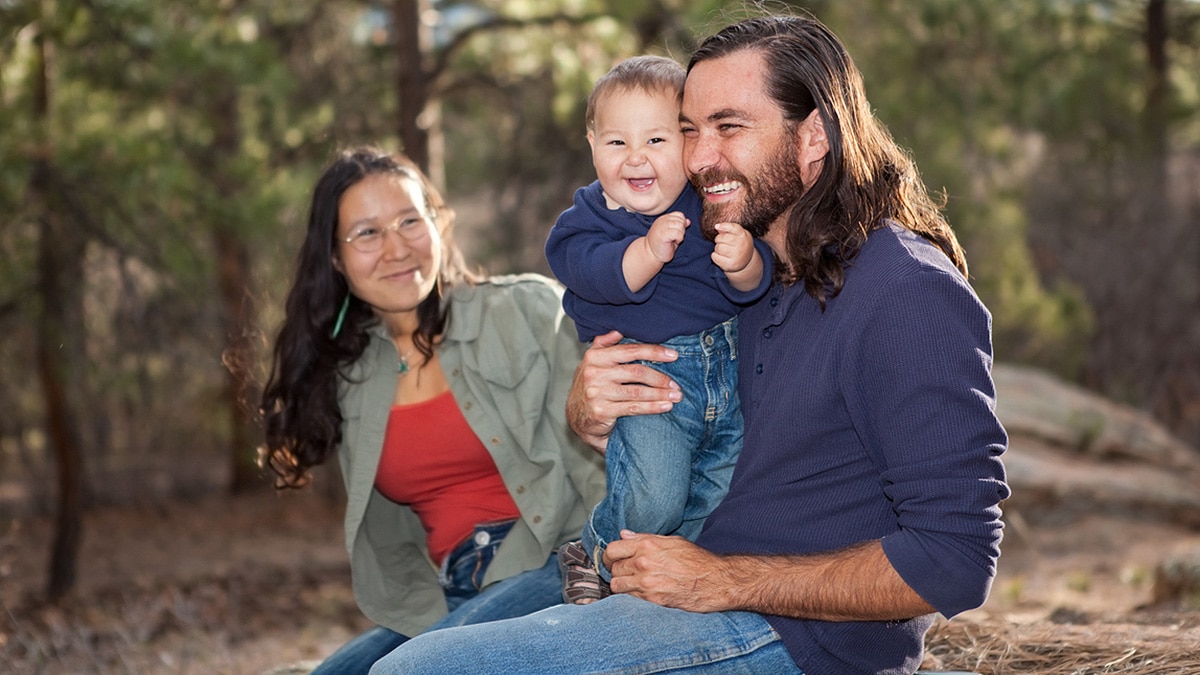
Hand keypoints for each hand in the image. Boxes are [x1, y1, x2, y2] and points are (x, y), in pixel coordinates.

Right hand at [566, 331, 680, 452]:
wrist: (577, 417)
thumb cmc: (590, 385)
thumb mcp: (591, 362)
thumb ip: (603, 344)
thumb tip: (617, 330)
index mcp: (595, 357)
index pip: (630, 350)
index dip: (654, 352)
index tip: (673, 355)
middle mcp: (594, 373)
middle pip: (636, 372)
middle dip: (660, 377)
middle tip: (676, 383)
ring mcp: (597, 393)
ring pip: (637, 392)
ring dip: (660, 394)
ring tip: (676, 395)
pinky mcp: (602, 411)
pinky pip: (633, 408)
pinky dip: (652, 407)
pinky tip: (665, 406)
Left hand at [604, 530, 731, 612]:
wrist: (715, 581)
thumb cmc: (696, 560)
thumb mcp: (671, 541)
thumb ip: (644, 537)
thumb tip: (624, 534)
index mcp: (647, 545)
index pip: (612, 550)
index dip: (610, 556)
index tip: (613, 560)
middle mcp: (644, 563)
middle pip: (613, 569)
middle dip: (618, 570)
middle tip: (627, 573)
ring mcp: (647, 583)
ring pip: (617, 586)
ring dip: (622, 585)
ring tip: (633, 584)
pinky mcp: (653, 600)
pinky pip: (629, 599)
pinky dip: (632, 597)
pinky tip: (643, 593)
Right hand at [644, 212, 688, 263]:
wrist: (650, 255)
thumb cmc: (662, 246)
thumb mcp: (672, 233)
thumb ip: (679, 226)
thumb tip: (688, 221)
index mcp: (664, 218)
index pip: (679, 215)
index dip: (682, 224)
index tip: (676, 233)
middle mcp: (662, 220)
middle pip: (681, 220)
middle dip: (682, 230)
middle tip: (674, 238)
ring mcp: (662, 226)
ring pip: (680, 226)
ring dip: (680, 235)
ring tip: (673, 240)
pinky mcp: (663, 234)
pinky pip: (678, 233)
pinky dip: (678, 239)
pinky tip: (672, 243)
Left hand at [710, 222, 754, 273]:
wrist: (746, 261)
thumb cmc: (739, 244)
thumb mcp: (738, 234)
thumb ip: (728, 229)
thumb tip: (717, 227)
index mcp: (743, 235)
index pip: (733, 228)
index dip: (723, 226)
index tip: (716, 226)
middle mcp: (742, 245)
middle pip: (722, 238)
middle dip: (719, 239)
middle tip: (722, 242)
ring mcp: (736, 255)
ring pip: (718, 247)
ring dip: (717, 248)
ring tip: (723, 250)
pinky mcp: (730, 264)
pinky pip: (715, 257)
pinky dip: (715, 256)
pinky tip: (721, 256)